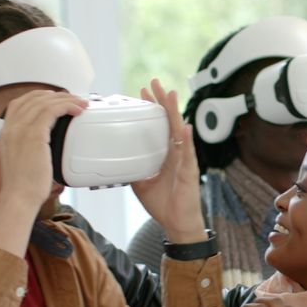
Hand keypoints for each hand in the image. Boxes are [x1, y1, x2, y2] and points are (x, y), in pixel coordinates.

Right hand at [0, 89, 85, 255]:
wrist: (19, 198)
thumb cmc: (24, 186)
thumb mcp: (23, 160)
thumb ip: (30, 148)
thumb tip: (48, 145)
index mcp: (6, 132)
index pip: (19, 103)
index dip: (39, 96)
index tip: (55, 98)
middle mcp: (11, 127)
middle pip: (33, 98)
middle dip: (56, 95)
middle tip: (73, 99)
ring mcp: (21, 130)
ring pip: (45, 102)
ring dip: (66, 99)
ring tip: (81, 103)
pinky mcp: (34, 135)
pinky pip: (52, 111)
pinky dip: (67, 106)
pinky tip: (77, 110)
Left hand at [130, 78, 204, 243]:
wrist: (177, 224)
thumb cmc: (165, 204)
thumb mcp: (141, 183)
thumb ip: (133, 169)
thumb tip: (116, 162)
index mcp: (166, 155)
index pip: (159, 125)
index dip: (153, 108)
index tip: (143, 93)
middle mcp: (176, 153)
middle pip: (169, 121)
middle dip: (162, 101)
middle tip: (153, 82)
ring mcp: (184, 160)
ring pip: (178, 131)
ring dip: (174, 112)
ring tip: (170, 94)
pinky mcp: (190, 172)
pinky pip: (187, 154)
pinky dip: (186, 140)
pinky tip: (184, 127)